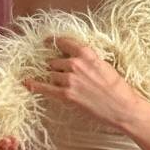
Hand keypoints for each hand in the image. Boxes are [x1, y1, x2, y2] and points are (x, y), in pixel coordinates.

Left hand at [24, 36, 139, 129]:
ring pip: (51, 74)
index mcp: (87, 53)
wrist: (123, 108)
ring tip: (68, 87)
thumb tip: (73, 58)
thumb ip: (87, 60)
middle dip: (57, 67)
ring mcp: (70, 79)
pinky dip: (35, 85)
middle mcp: (76, 64)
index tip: (45, 41)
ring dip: (55, 79)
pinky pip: (45, 88)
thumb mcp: (104, 65)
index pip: (64, 42)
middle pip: (54, 61)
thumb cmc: (118, 88)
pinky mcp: (66, 95)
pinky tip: (26, 83)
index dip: (53, 41)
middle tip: (67, 76)